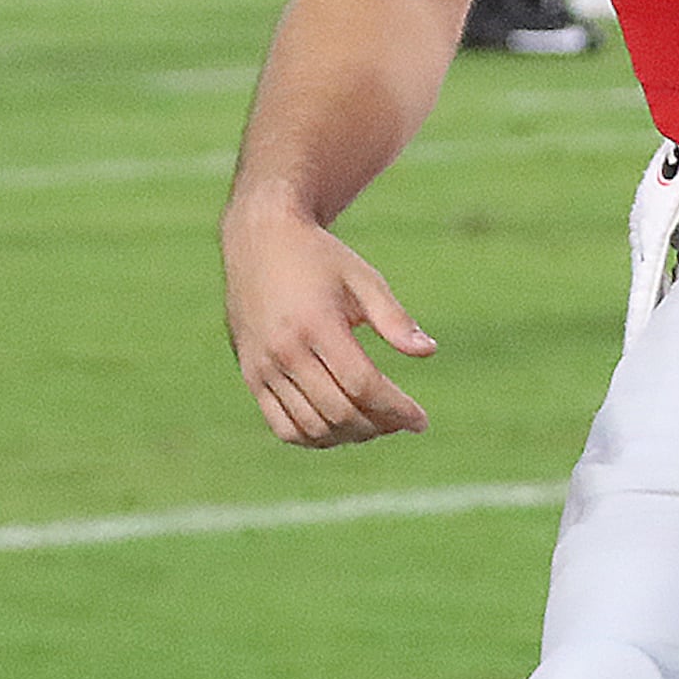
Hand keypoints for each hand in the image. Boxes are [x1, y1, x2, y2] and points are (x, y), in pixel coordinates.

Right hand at [222, 205, 437, 444]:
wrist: (260, 241)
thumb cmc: (320, 259)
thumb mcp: (363, 279)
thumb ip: (394, 318)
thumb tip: (428, 352)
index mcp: (316, 325)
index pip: (362, 385)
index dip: (397, 409)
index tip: (422, 421)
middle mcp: (284, 351)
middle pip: (338, 411)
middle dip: (378, 425)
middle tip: (403, 423)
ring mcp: (262, 367)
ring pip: (309, 427)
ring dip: (349, 437)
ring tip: (377, 426)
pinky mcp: (250, 375)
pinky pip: (281, 425)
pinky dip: (314, 437)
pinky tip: (342, 429)